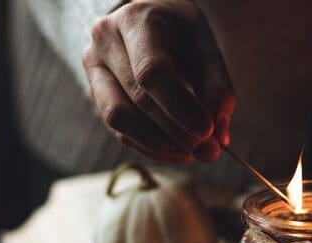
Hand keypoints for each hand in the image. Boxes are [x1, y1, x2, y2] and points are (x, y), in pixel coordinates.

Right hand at [83, 0, 234, 163]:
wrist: (148, 22)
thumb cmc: (180, 33)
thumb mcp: (205, 47)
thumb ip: (216, 90)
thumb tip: (218, 138)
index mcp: (136, 20)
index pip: (152, 71)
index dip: (180, 107)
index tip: (207, 132)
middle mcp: (105, 40)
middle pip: (138, 98)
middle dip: (175, 131)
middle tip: (207, 151)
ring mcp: (93, 67)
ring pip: (118, 118)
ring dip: (158, 144)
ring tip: (191, 154)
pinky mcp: (93, 92)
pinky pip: (117, 129)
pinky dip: (148, 147)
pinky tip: (174, 153)